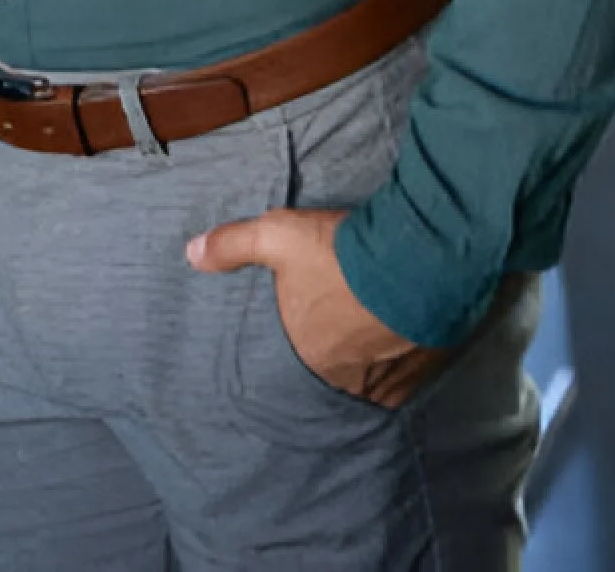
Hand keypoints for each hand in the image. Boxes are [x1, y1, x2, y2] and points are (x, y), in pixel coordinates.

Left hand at [187, 206, 449, 409]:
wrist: (414, 259)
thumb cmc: (340, 254)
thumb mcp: (277, 237)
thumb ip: (233, 245)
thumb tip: (191, 254)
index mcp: (309, 354)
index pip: (299, 361)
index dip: (306, 344)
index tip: (312, 332)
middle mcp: (347, 377)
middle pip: (337, 370)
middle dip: (338, 354)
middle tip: (344, 332)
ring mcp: (388, 376)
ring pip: (374, 374)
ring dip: (372, 358)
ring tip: (373, 333)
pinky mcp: (424, 367)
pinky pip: (409, 376)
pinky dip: (405, 363)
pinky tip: (405, 342)